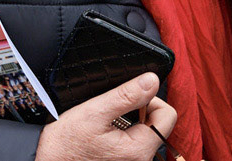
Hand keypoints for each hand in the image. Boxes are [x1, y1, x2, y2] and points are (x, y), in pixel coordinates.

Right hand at [35, 72, 176, 160]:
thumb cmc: (65, 144)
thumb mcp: (94, 112)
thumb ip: (126, 95)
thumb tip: (152, 80)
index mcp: (138, 150)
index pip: (167, 116)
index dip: (151, 99)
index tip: (130, 97)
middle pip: (156, 125)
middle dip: (138, 112)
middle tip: (112, 111)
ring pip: (143, 134)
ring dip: (129, 123)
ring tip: (104, 124)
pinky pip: (132, 144)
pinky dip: (122, 134)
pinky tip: (102, 135)